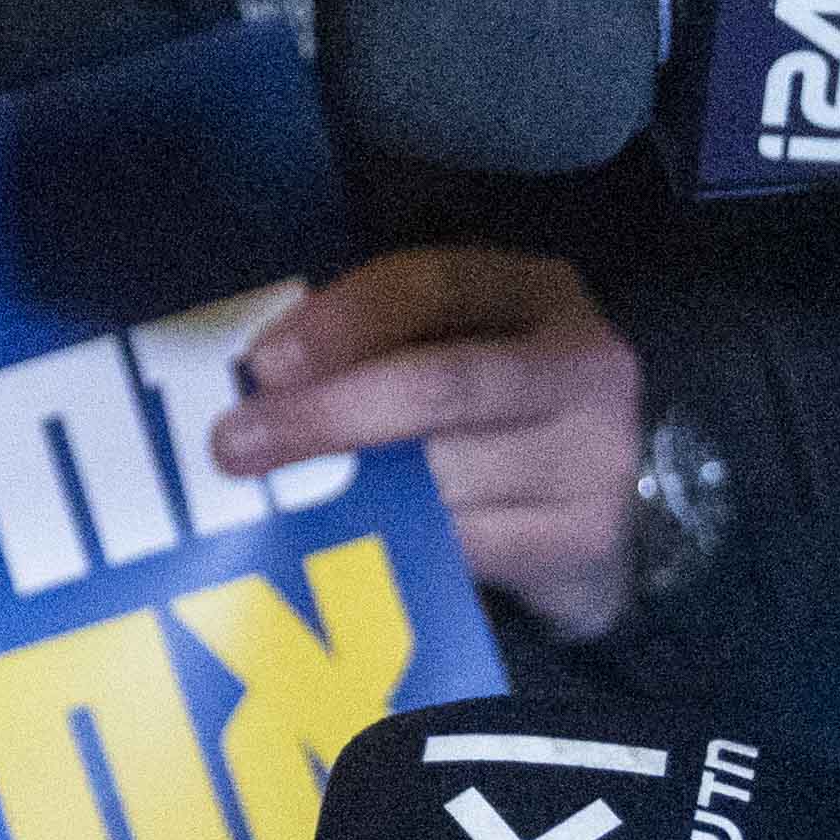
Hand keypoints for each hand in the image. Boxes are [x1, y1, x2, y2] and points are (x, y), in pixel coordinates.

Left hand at [219, 247, 650, 637]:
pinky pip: (461, 549)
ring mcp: (594, 457)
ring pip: (445, 478)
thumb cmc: (493, 408)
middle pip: (441, 384)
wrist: (605, 499)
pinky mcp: (581, 540)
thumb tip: (257, 375)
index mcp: (537, 293)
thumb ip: (375, 344)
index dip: (341, 322)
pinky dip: (389, 549)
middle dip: (326, 415)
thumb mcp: (454, 343)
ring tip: (269, 504)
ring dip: (344, 493)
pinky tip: (334, 553)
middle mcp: (583, 366)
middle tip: (235, 446)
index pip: (433, 286)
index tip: (262, 364)